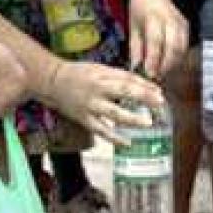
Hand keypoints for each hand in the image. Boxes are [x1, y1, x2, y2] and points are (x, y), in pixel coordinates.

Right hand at [41, 60, 166, 145]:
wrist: (52, 82)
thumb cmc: (80, 74)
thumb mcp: (100, 69)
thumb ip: (120, 77)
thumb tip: (145, 86)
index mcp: (103, 75)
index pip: (128, 79)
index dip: (145, 85)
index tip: (159, 92)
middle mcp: (98, 89)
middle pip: (124, 92)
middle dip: (143, 97)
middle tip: (160, 103)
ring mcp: (91, 105)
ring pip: (114, 113)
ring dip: (132, 119)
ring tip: (148, 123)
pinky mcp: (84, 119)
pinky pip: (101, 130)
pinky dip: (114, 138)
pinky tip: (128, 143)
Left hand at [127, 0, 188, 80]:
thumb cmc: (139, 12)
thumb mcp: (132, 28)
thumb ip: (135, 50)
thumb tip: (136, 71)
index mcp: (152, 17)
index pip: (155, 41)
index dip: (153, 60)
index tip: (149, 75)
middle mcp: (169, 18)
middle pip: (173, 46)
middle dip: (166, 65)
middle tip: (157, 78)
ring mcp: (180, 21)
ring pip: (181, 48)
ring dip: (173, 64)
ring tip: (163, 74)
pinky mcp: (186, 26)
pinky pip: (185, 46)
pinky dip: (178, 58)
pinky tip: (170, 65)